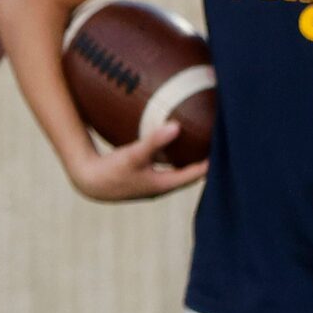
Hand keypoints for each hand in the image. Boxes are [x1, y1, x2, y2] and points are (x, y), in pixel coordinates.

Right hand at [67, 122, 209, 203]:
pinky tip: (168, 149)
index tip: (224, 150)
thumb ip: (155, 141)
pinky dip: (171, 160)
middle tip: (214, 147)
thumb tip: (177, 126)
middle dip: (201, 163)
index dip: (210, 163)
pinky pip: (163, 169)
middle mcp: (160, 187)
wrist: (88, 182)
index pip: (196, 174)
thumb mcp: (133, 155)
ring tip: (197, 148)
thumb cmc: (111, 171)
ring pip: (176, 173)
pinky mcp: (140, 181)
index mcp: (164, 185)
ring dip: (186, 162)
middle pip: (188, 175)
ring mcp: (150, 185)